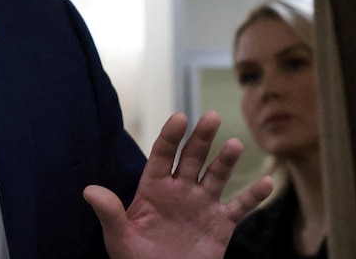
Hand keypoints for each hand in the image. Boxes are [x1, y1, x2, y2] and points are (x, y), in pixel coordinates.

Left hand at [84, 111, 272, 258]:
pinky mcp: (221, 224)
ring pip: (217, 176)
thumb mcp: (119, 238)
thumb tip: (89, 190)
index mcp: (153, 188)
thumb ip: (109, 213)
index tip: (179, 118)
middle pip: (192, 158)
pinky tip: (267, 183)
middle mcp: (180, 190)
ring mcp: (202, 204)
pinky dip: (254, 196)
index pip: (162, 155)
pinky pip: (239, 207)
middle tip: (211, 116)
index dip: (170, 137)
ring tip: (234, 145)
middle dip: (201, 138)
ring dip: (226, 160)